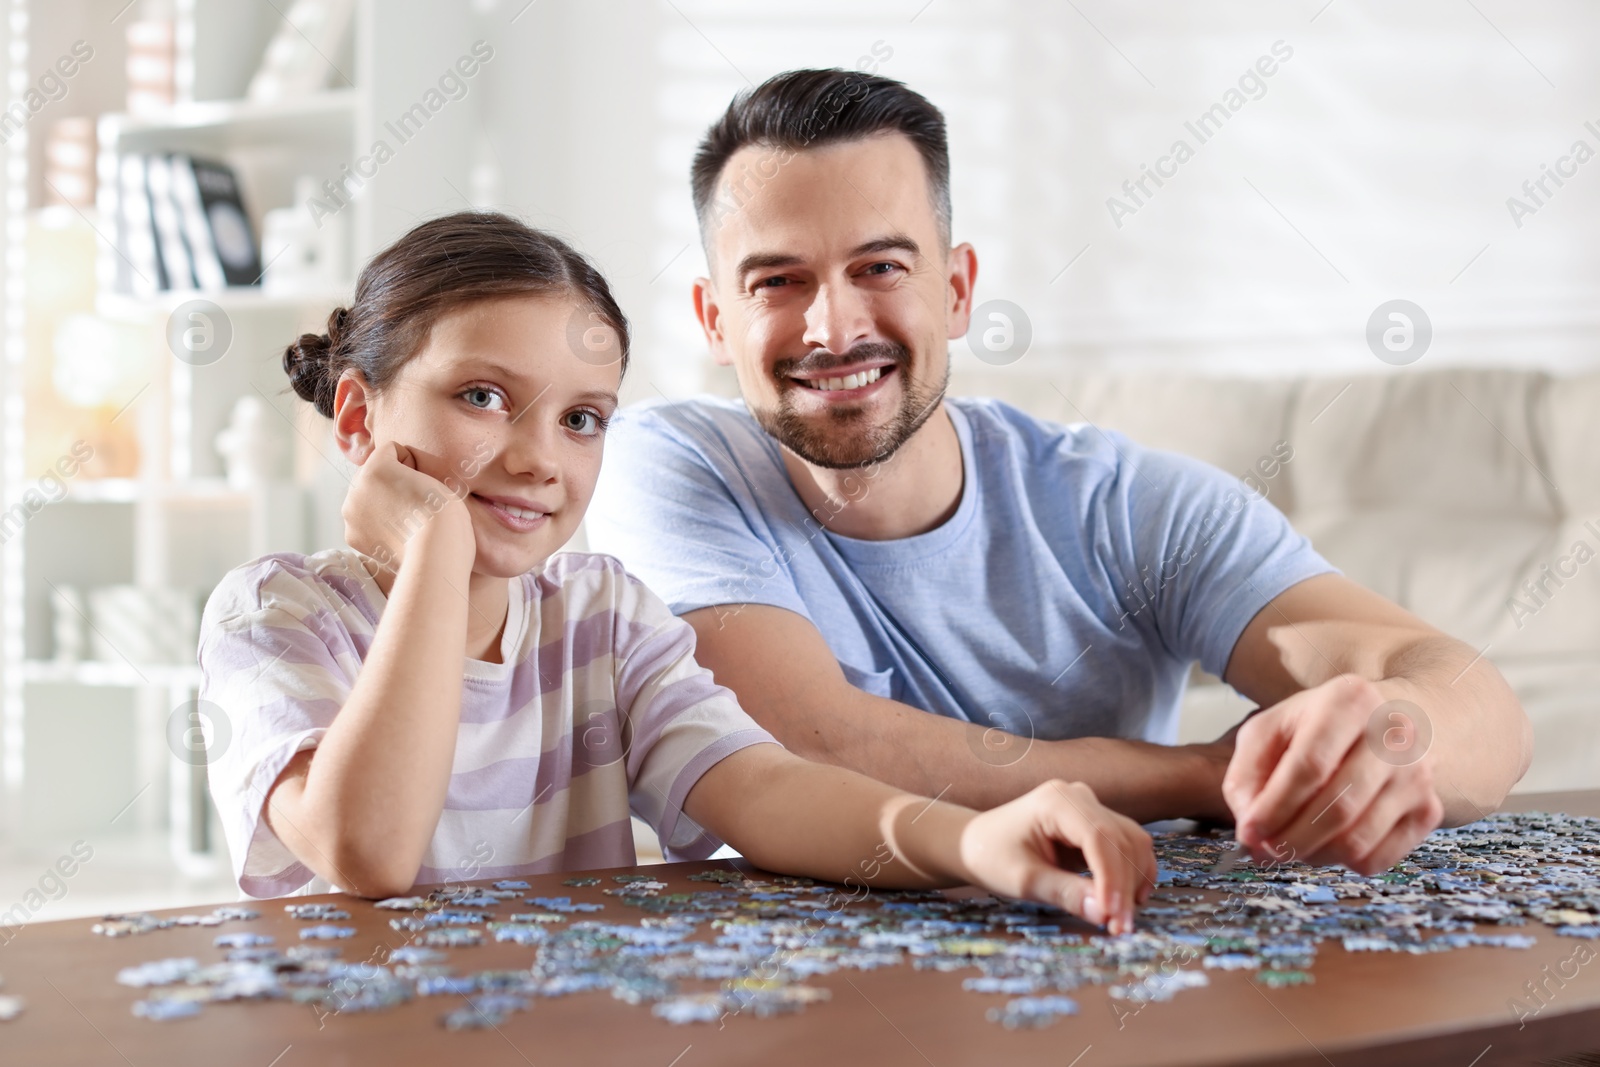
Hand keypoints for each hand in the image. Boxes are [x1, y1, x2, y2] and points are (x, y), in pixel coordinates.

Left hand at [342, 442, 473, 577]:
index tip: (423, 483)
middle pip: (374, 473)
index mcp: (375, 467)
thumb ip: (408, 473)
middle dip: (390, 483)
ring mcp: (350, 514)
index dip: (413, 464)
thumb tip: (396, 486)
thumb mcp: (433, 478)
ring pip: (367, 497)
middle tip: (414, 503)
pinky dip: (377, 525)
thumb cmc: (444, 516)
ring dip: (382, 503)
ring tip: (406, 520)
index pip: (393, 451)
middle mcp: (355, 488)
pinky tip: (396, 534)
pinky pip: (365, 520)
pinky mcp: (352, 536)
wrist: (436, 554)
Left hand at [957, 780, 1156, 934]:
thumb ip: (1064, 893)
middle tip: (1119, 928)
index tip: (1113, 915)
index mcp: (1055, 801)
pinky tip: (1127, 901)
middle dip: (1124, 885)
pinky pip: (1125, 846)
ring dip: (1133, 880)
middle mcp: (1077, 796)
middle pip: (1120, 839)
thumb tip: (1104, 912)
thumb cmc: (992, 857)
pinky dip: (1131, 872)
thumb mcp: (1023, 880)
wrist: (977, 844)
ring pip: (1130, 842)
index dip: (1111, 877)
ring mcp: (1088, 807)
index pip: (1098, 837)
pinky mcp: (1094, 823)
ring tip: (1120, 920)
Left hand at [1222, 674, 1443, 874]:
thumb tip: (1251, 829)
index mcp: (1350, 700)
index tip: (1249, 832)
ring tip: (1290, 845)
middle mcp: (1394, 735)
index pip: (1310, 766)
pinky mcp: (1429, 810)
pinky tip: (1324, 843)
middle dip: (1291, 839)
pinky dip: (1341, 862)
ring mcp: (1418, 774)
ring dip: (1313, 854)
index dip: (1275, 806)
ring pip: (1358, 840)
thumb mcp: (1270, 731)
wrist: (1384, 722)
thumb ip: (1247, 774)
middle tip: (1265, 850)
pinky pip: (1378, 857)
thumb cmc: (1316, 727)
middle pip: (1338, 807)